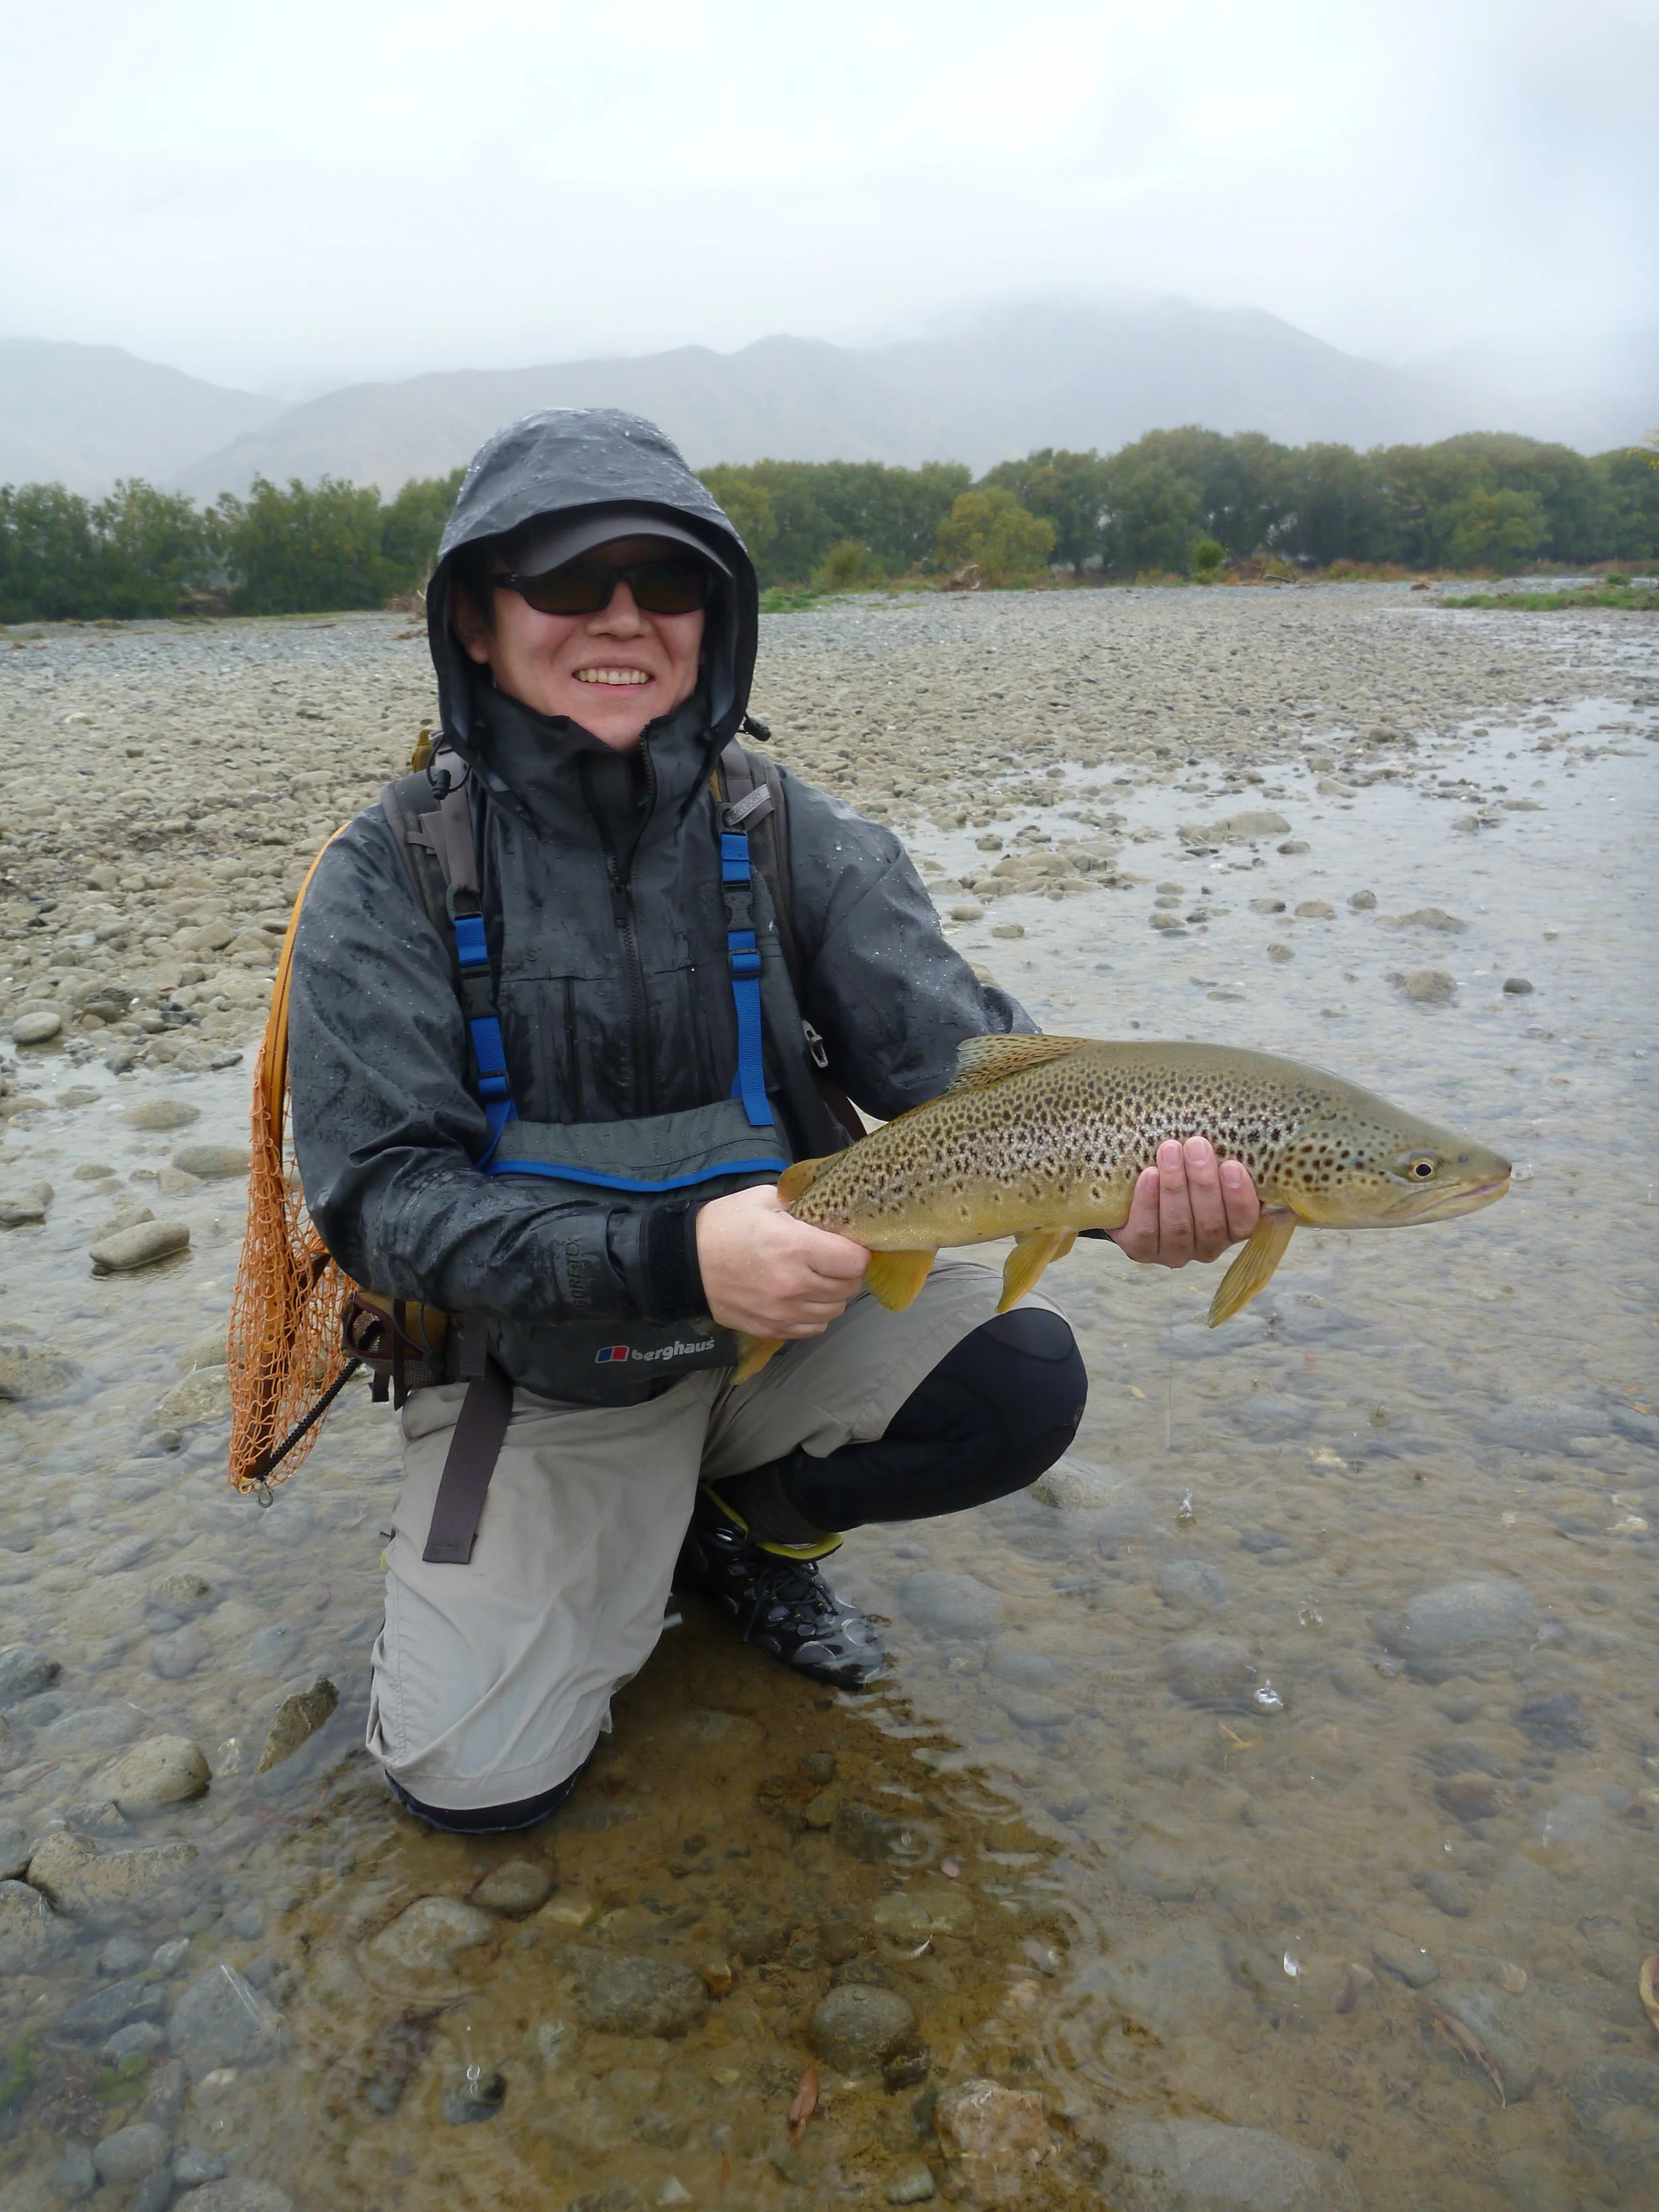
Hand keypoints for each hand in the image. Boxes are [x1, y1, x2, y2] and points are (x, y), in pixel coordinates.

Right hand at [696, 1183, 869, 1339]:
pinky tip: (802, 1298)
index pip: (855, 1261)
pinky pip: (813, 1328)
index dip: (856, 1251)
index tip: (846, 1244)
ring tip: (817, 1279)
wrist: (684, 1263)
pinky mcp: (772, 1329)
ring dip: (832, 1295)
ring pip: (835, 1310)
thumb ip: (801, 1203)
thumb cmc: (724, 1225)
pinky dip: (815, 1314)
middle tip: (832, 1259)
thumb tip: (830, 1210)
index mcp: (797, 1248)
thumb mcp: (763, 1199)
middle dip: (846, 1272)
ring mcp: (784, 1312)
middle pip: (849, 1287)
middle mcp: (796, 1285)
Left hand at [1108, 1137, 1259, 1267]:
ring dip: (1174, 1185)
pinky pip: (1146, 1230)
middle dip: (1203, 1182)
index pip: (1244, 1222)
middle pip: (1209, 1223)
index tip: (1232, 1165)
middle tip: (1196, 1145)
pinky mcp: (1141, 1250)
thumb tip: (1240, 1137)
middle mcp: (1206, 1247)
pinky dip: (1147, 1202)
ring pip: (1178, 1225)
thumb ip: (1224, 1160)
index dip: (1239, 1197)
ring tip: (1169, 1150)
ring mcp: (1173, 1252)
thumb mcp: (1210, 1167)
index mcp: (1231, 1229)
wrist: (1135, 1191)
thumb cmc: (1185, 1172)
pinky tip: (1148, 1175)